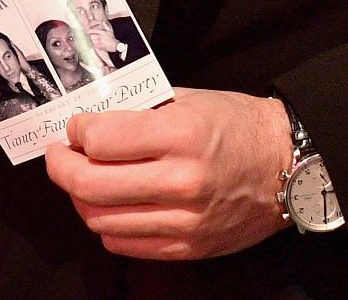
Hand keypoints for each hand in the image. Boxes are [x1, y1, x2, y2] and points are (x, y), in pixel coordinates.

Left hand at [43, 88, 291, 261]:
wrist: (288, 168)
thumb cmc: (238, 126)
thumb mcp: (189, 100)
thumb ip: (140, 110)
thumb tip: (93, 120)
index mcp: (181, 136)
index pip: (100, 140)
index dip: (78, 131)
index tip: (77, 127)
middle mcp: (181, 182)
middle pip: (90, 184)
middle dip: (61, 166)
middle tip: (59, 155)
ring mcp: (184, 221)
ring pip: (101, 219)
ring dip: (80, 197)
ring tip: (82, 179)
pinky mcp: (188, 247)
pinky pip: (124, 244)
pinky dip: (107, 224)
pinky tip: (111, 204)